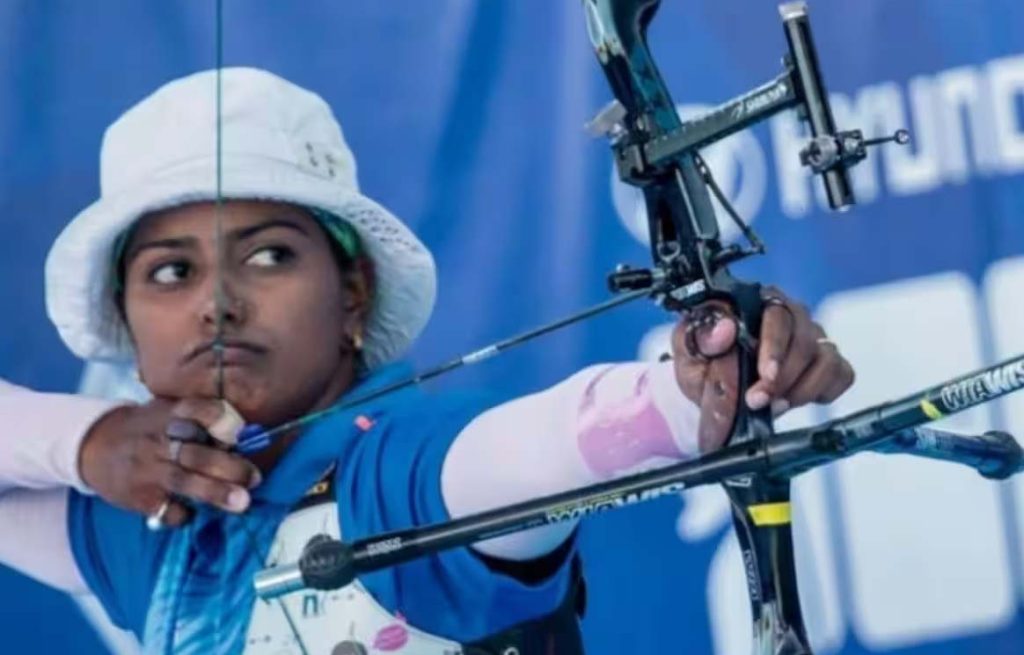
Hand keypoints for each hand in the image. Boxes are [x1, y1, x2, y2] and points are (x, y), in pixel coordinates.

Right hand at [78, 398, 260, 526]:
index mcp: (169, 414)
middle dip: (228, 466)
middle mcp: (158, 440)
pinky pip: (166, 509)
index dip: (218, 419)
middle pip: (195, 452)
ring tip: (242, 502)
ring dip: (215, 492)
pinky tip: (195, 513)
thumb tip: (246, 434)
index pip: (195, 409)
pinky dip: (184, 514)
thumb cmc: (148, 428)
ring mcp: (147, 469)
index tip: (240, 431)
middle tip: (255, 478)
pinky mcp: (138, 497)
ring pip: (184, 481)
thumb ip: (201, 419)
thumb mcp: (168, 411)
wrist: (93, 446)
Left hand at [671, 287, 854, 451]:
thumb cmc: (702, 365)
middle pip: (805, 338)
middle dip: (784, 376)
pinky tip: (797, 400)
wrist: (711, 392)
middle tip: (760, 401)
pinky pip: (843, 374)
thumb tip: (725, 328)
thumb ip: (700, 337)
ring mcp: (812, 339)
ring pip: (827, 358)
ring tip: (776, 405)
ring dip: (803, 388)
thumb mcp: (687, 352)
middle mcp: (789, 315)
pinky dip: (823, 391)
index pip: (777, 315)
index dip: (775, 347)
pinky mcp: (826, 363)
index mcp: (756, 303)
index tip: (765, 376)